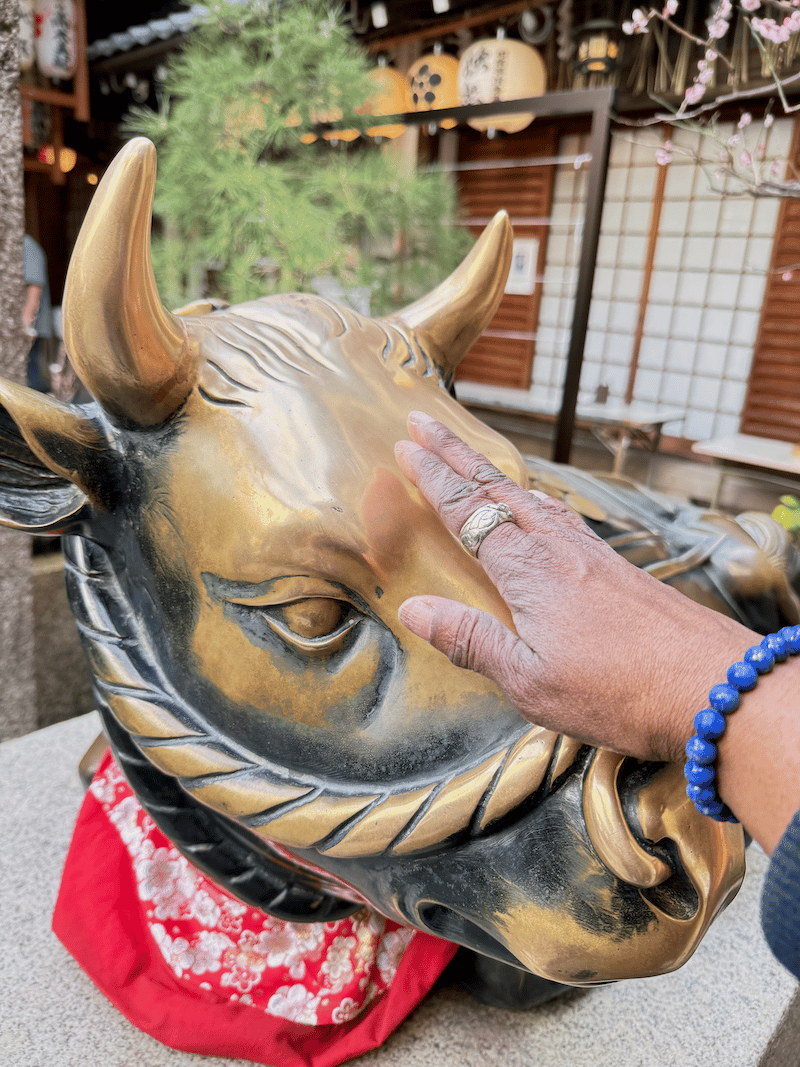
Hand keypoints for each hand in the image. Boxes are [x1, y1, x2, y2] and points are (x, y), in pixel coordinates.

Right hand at [394, 411, 754, 764]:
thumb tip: (413, 609)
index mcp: (528, 570)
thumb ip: (469, 640)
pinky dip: (534, 497)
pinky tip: (539, 506)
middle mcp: (558, 547)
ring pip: (530, 496)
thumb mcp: (529, 681)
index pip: (467, 511)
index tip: (405, 447)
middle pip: (495, 487)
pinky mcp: (615, 567)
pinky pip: (561, 514)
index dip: (432, 478)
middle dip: (453, 452)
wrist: (713, 684)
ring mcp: (590, 552)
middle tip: (423, 422)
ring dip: (491, 472)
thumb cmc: (621, 691)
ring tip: (469, 458)